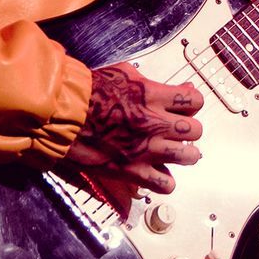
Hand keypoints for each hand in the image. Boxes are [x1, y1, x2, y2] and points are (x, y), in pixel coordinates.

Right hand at [68, 62, 203, 194]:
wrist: (63, 115)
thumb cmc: (89, 92)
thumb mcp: (125, 74)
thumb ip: (155, 83)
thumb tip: (181, 89)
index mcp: (153, 96)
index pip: (195, 101)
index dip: (191, 104)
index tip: (184, 108)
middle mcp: (154, 123)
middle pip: (195, 130)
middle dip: (188, 130)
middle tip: (177, 131)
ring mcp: (145, 149)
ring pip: (188, 157)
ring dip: (184, 154)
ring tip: (174, 152)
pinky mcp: (132, 170)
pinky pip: (165, 184)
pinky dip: (164, 181)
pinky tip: (157, 173)